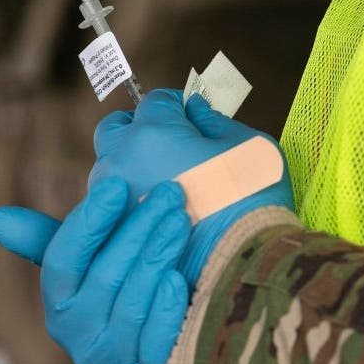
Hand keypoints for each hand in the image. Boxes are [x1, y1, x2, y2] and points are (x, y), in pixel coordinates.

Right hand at [0, 178, 190, 363]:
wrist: (171, 357)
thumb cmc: (125, 296)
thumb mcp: (90, 268)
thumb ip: (50, 241)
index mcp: (59, 303)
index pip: (64, 259)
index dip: (90, 221)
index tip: (118, 183)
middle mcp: (79, 337)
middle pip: (105, 276)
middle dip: (138, 229)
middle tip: (169, 193)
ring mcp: (114, 361)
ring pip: (131, 304)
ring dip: (157, 257)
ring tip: (180, 221)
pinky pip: (155, 342)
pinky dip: (165, 308)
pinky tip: (177, 279)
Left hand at [91, 88, 292, 283]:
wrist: (246, 263)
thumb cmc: (253, 197)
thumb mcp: (248, 145)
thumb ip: (215, 121)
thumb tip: (196, 110)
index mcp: (154, 132)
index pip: (156, 100)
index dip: (177, 105)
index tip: (192, 116)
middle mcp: (123, 160)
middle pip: (116, 128)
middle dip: (138, 127)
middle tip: (166, 141)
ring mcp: (114, 201)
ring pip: (109, 171)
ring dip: (130, 168)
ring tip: (163, 183)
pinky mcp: (116, 236)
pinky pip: (113, 209)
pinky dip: (130, 204)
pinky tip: (156, 213)